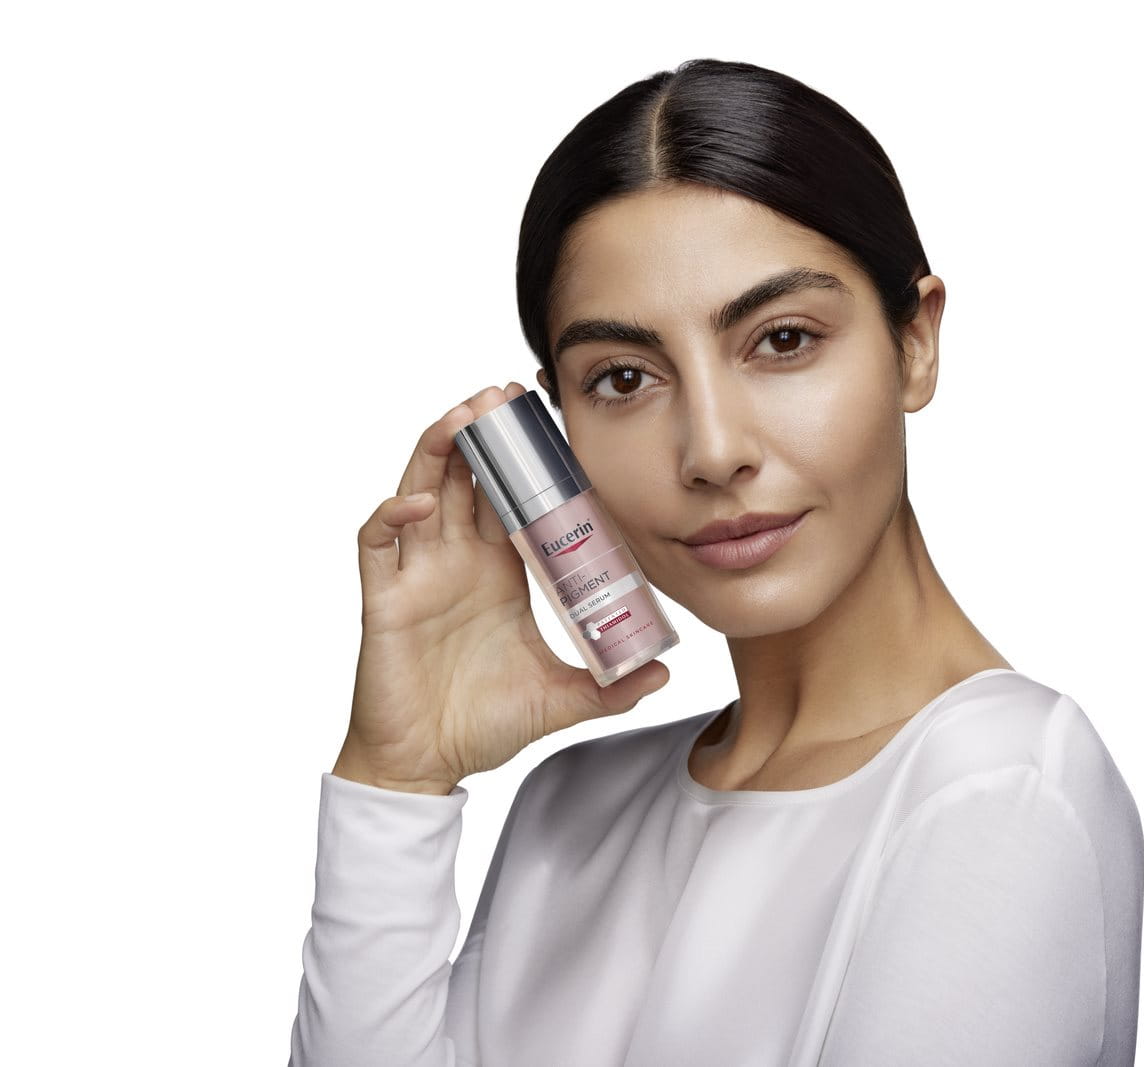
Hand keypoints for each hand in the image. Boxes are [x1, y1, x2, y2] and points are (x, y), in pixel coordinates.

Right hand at [333, 383, 669, 794]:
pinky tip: (418, 502)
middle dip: (479, 434)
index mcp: (498, 572)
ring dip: (436, 450)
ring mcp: (418, 575)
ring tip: (461, 416)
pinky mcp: (385, 600)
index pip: (512, 498)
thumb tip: (665, 672)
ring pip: (419, 491)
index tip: (549, 424)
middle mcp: (456, 561)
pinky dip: (392, 515)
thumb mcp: (562, 699)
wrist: (429, 766)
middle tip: (500, 394)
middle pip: (463, 477)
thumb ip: (612, 686)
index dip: (526, 461)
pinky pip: (377, 542)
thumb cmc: (483, 725)